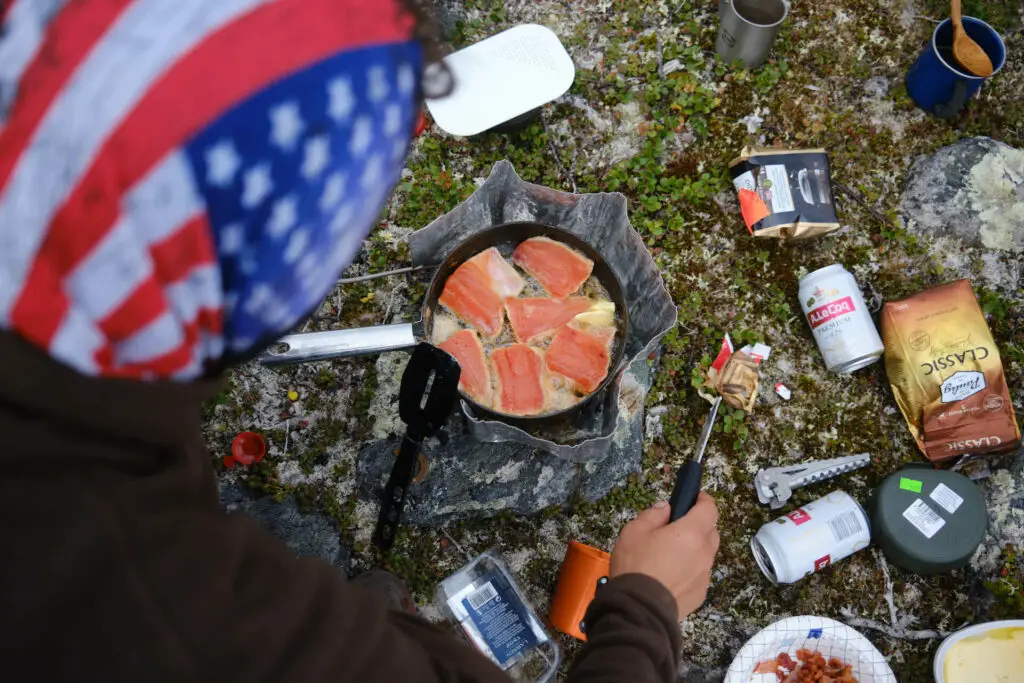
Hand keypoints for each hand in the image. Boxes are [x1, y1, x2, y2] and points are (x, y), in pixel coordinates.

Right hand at [609, 493, 719, 619]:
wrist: (638, 609)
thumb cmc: (636, 565)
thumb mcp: (634, 531)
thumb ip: (653, 514)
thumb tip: (667, 508)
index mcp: (691, 533)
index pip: (709, 509)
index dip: (703, 500)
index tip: (695, 498)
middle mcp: (704, 553)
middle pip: (712, 532)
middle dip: (699, 525)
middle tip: (677, 528)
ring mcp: (705, 575)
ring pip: (706, 555)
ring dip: (695, 549)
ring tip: (671, 556)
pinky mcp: (700, 594)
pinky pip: (700, 575)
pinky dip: (691, 570)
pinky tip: (671, 576)